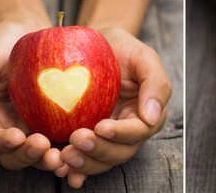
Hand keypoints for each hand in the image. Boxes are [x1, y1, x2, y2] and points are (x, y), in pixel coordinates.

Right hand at [0, 21, 63, 172]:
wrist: (33, 30)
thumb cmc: (3, 42)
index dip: (1, 143)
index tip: (16, 137)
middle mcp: (11, 127)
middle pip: (15, 155)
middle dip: (27, 156)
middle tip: (43, 146)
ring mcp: (36, 127)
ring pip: (41, 154)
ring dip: (49, 159)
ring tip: (61, 155)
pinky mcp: (59, 122)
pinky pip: (65, 139)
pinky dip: (71, 148)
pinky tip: (83, 145)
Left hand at [59, 27, 171, 187]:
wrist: (88, 46)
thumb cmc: (119, 47)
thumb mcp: (142, 56)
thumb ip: (155, 83)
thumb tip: (152, 116)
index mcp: (146, 114)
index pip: (139, 131)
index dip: (122, 133)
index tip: (101, 127)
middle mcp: (128, 131)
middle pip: (120, 152)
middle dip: (99, 151)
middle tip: (76, 140)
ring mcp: (105, 138)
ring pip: (101, 161)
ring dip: (85, 164)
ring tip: (65, 156)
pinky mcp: (84, 140)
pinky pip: (81, 159)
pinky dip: (73, 169)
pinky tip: (60, 169)